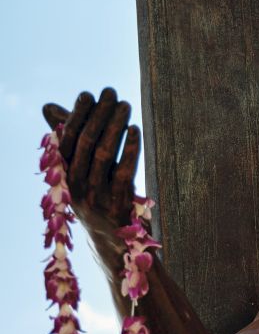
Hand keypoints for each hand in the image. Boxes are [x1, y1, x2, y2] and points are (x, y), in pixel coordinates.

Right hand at [42, 88, 141, 249]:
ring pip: (103, 154)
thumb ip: (72, 140)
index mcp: (65, 175)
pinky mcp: (117, 204)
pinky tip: (135, 129)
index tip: (87, 94)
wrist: (113, 242)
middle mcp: (76, 185)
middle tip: (110, 92)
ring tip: (125, 105)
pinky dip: (129, 148)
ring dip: (114, 126)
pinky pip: (123, 171)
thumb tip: (48, 107)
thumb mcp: (83, 170)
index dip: (76, 115)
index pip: (66, 140)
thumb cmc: (99, 195)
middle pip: (85, 143)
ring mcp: (95, 196)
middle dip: (98, 114)